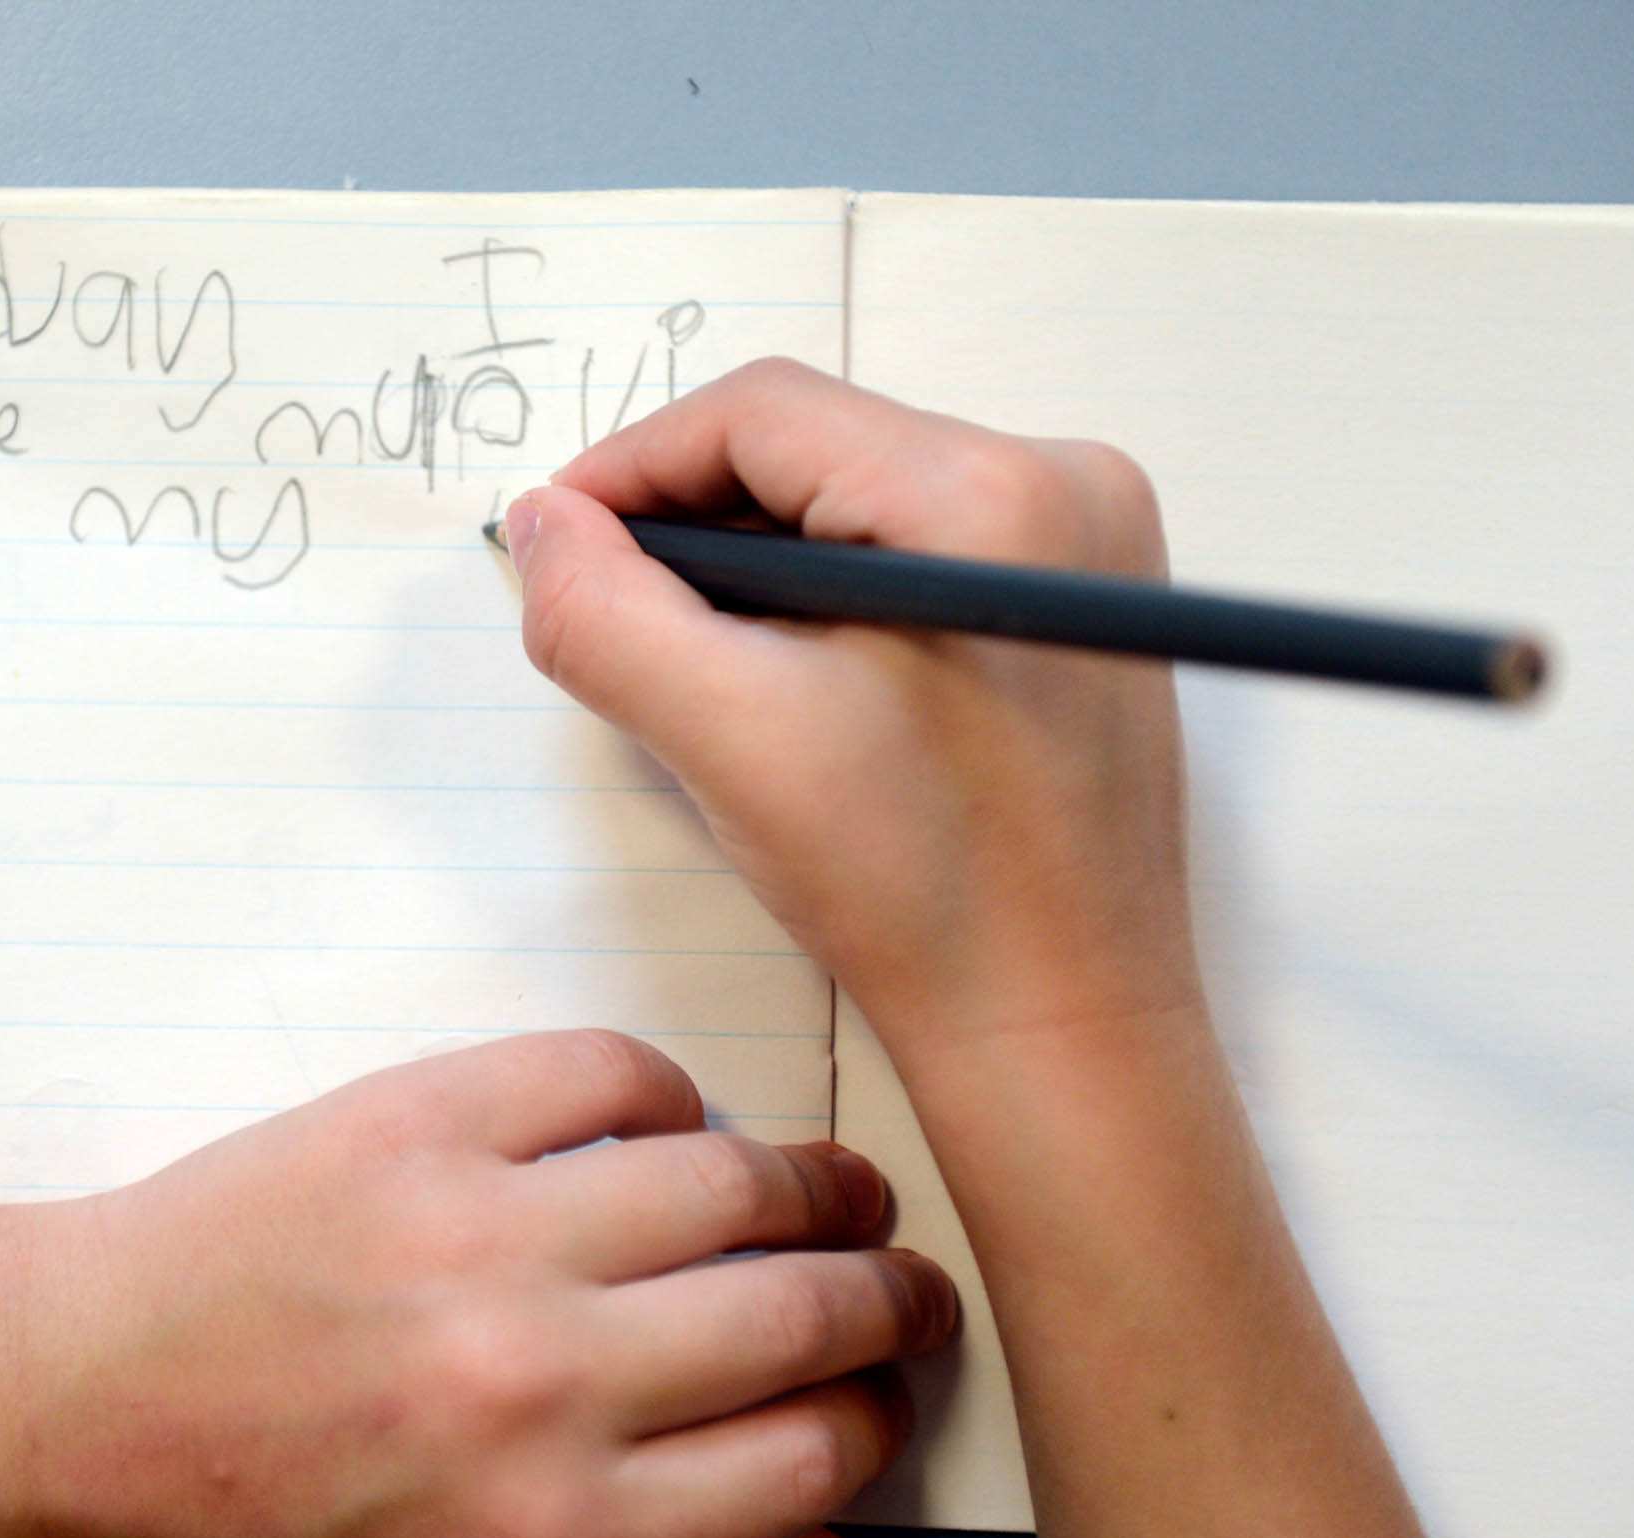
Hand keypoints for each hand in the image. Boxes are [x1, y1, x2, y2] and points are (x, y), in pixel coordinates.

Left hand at [15, 1030, 958, 1537]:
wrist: (88, 1398)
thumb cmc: (272, 1526)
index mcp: (554, 1531)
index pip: (813, 1457)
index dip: (875, 1419)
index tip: (875, 1395)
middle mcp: (536, 1381)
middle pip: (807, 1313)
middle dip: (888, 1301)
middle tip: (898, 1287)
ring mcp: (479, 1232)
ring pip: (736, 1180)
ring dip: (815, 1189)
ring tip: (827, 1200)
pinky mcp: (419, 1117)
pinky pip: (611, 1070)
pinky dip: (667, 1094)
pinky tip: (667, 1131)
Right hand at [503, 359, 1198, 1061]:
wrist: (1063, 1027)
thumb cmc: (922, 897)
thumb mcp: (728, 741)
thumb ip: (605, 614)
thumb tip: (543, 521)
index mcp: (990, 497)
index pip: (762, 414)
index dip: (633, 467)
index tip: (555, 540)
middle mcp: (1065, 482)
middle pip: (816, 446)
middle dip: (696, 524)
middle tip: (616, 617)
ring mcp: (1090, 537)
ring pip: (861, 494)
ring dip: (759, 560)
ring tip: (701, 664)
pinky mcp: (1085, 596)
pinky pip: (917, 543)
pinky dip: (830, 590)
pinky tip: (792, 679)